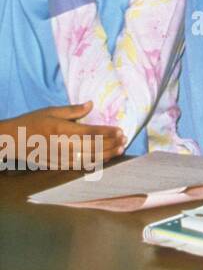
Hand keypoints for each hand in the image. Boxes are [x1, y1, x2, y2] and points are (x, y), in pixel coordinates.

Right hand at [0, 102, 126, 167]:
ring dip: (106, 154)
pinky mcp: (56, 165)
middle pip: (92, 146)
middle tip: (125, 140)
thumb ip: (73, 110)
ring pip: (88, 158)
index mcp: (61, 129)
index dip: (107, 132)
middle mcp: (62, 145)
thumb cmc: (31, 122)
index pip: (90, 132)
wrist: (10, 141)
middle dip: (111, 143)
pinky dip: (94, 162)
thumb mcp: (51, 111)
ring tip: (120, 149)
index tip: (120, 130)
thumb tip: (91, 104)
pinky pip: (79, 166)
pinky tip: (105, 159)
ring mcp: (59, 157)